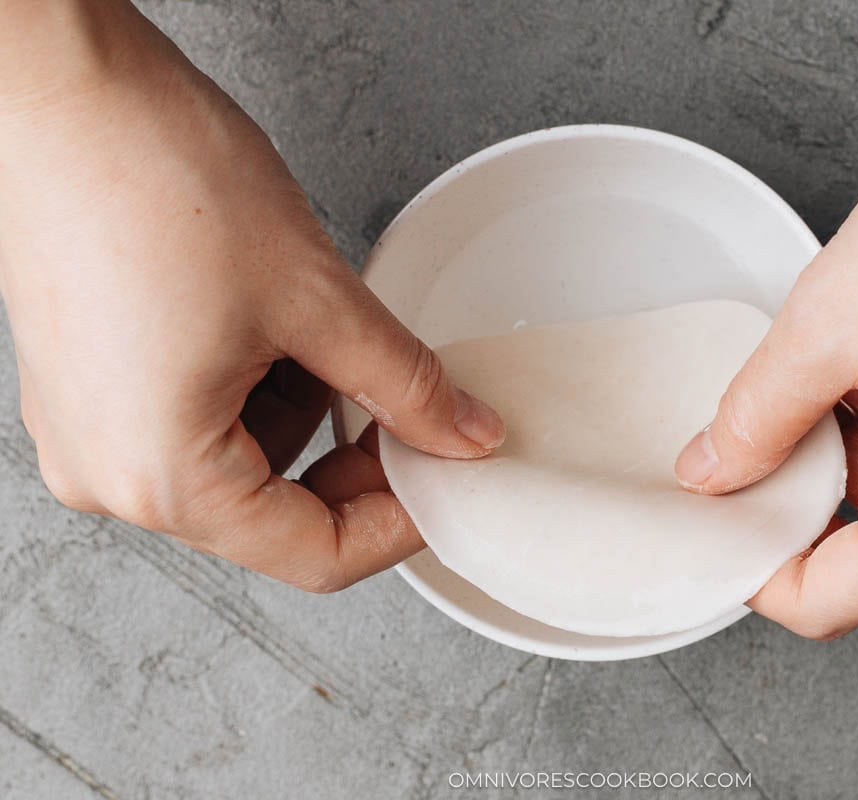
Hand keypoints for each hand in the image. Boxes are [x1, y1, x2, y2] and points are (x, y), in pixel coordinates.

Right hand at [0, 4, 503, 590]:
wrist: (58, 91)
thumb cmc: (152, 179)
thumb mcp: (316, 299)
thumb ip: (407, 386)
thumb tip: (466, 436)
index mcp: (161, 477)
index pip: (313, 555)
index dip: (399, 526)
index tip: (447, 481)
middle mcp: (109, 475)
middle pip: (275, 514)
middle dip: (355, 460)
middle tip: (413, 405)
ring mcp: (91, 433)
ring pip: (243, 462)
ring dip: (307, 412)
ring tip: (317, 326)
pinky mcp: (91, 389)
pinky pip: (200, 421)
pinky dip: (258, 387)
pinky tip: (270, 320)